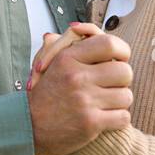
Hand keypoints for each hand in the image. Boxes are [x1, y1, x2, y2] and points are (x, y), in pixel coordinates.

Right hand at [27, 26, 132, 154]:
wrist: (28, 127)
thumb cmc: (46, 95)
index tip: (119, 60)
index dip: (122, 52)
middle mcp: (77, 77)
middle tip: (111, 86)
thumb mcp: (52, 63)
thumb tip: (81, 28)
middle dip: (122, 80)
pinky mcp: (90, 123)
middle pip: (124, 71)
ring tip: (106, 104)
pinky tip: (105, 118)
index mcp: (68, 58)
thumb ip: (71, 45)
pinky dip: (118, 119)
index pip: (109, 44)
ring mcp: (84, 101)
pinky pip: (123, 117)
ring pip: (126, 96)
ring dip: (119, 102)